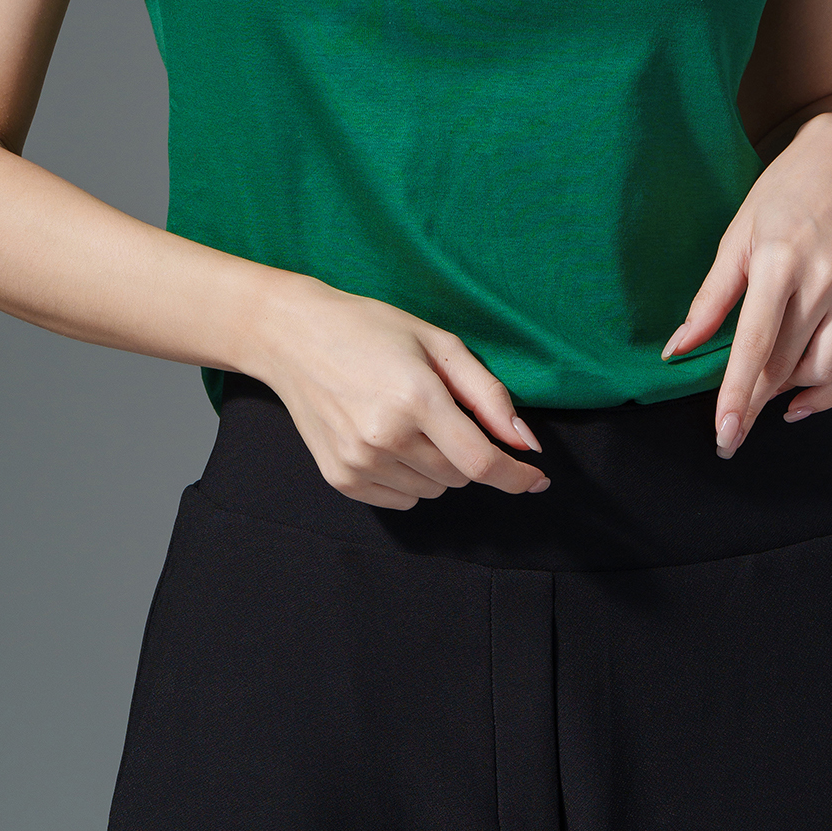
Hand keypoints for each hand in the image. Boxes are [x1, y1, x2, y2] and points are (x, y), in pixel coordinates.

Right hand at [246, 271, 552, 509]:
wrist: (294, 338)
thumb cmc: (371, 330)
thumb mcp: (438, 343)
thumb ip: (489, 395)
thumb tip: (526, 443)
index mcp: (416, 397)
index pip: (480, 461)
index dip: (516, 476)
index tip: (537, 480)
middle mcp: (386, 437)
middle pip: (459, 477)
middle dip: (466, 451)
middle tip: (439, 410)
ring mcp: (359, 461)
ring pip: (432, 490)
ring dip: (437, 465)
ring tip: (407, 419)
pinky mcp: (340, 478)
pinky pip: (401, 500)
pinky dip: (409, 479)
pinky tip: (387, 439)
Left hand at [661, 107, 831, 456]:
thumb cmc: (787, 190)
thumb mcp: (738, 234)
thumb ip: (710, 296)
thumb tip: (677, 349)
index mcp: (780, 261)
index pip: (755, 344)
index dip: (737, 393)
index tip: (724, 432)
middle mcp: (824, 283)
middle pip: (785, 364)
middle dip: (754, 402)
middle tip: (730, 428)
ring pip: (822, 371)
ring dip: (788, 393)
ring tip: (762, 393)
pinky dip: (830, 392)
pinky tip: (801, 400)